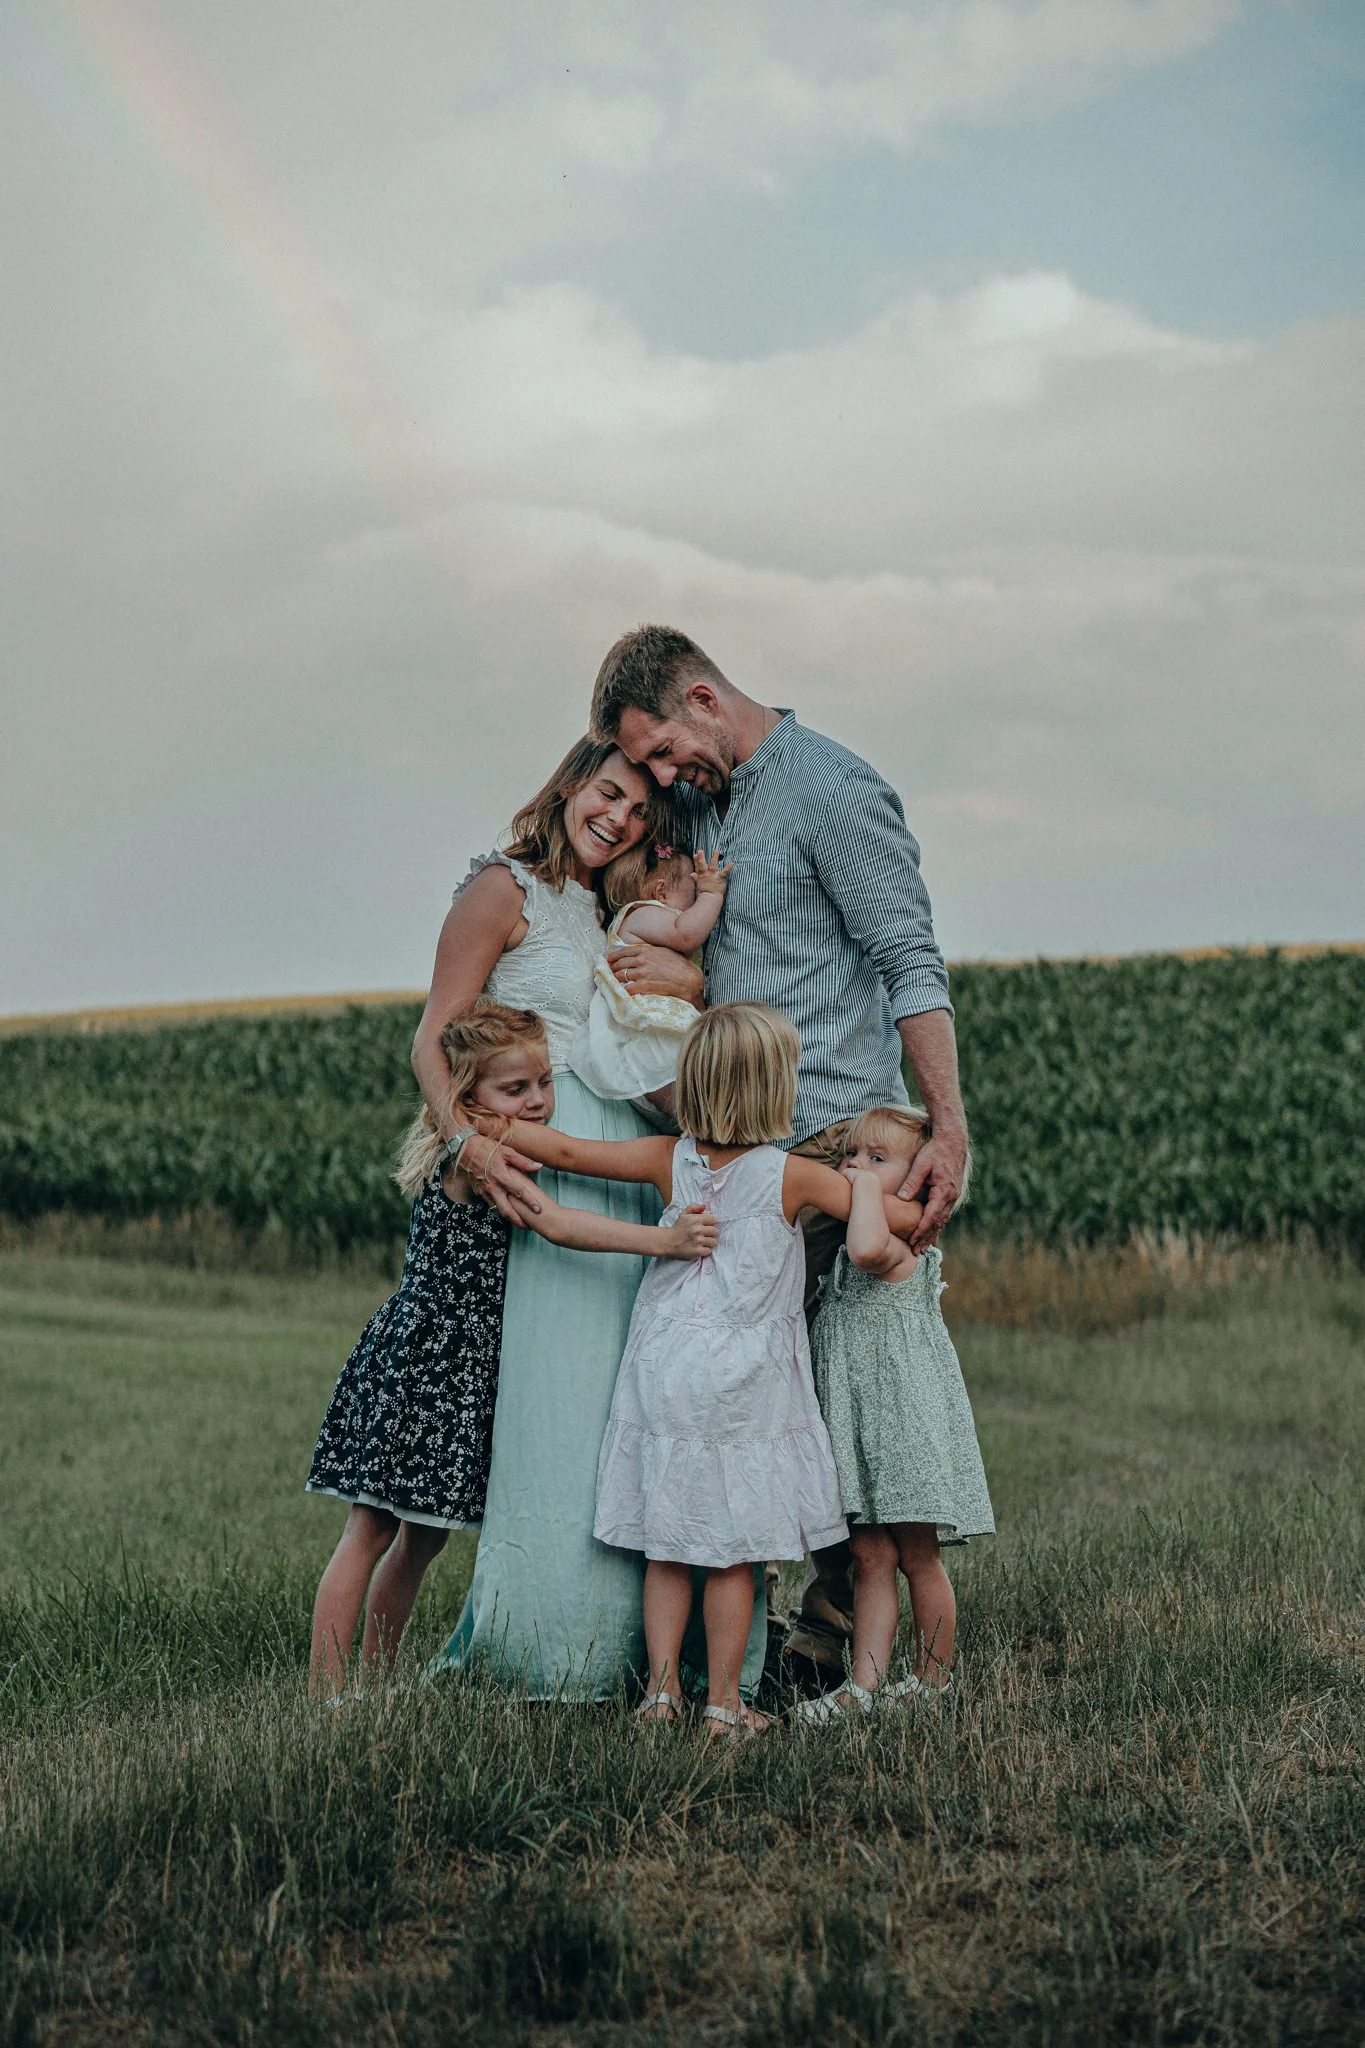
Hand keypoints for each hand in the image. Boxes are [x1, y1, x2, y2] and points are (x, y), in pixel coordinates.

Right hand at [463, 1134, 543, 1224]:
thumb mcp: (506, 1151)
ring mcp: (484, 1191)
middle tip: (529, 1226)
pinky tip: (506, 1211)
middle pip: (507, 1210)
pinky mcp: (478, 1192)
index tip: (539, 1209)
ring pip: (497, 1210)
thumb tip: (539, 1166)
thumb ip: (523, 1161)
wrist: (463, 1149)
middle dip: (518, 1220)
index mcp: (501, 1176)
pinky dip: (499, 1210)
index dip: (530, 1202)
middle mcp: (492, 1187)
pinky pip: (490, 1205)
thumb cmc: (486, 1148)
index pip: (519, 1192)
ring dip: (509, 1218)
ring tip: (519, 1222)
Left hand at [610, 942, 704, 1007]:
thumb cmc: (680, 966)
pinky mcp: (644, 985)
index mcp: (646, 950)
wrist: (689, 980)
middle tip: (609, 972)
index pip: (624, 951)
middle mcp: (642, 960)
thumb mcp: (665, 951)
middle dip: (612, 968)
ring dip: (615, 980)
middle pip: (620, 964)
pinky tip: (621, 992)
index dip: (614, 956)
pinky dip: (623, 990)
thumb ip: (651, 951)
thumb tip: (642, 952)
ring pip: (621, 976)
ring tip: (613, 982)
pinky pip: (627, 988)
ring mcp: (642, 973)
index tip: (609, 959)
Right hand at [663, 1204, 717, 1257]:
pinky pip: (709, 1251)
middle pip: (715, 1231)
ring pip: (714, 1242)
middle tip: (705, 1234)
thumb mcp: (684, 1214)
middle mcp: (698, 1230)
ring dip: (709, 1242)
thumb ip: (694, 1207)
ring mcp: (698, 1241)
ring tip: (703, 1241)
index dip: (711, 1222)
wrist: (668, 1241)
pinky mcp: (697, 1251)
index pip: (714, 1220)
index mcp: (696, 1219)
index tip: (706, 1225)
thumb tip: (705, 1206)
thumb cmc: (678, 1227)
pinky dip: (706, 1250)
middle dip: (711, 1233)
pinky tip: (700, 1248)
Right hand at [692, 849, 731, 896]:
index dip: (696, 861)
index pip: (698, 867)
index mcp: (702, 876)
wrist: (711, 899)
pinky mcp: (720, 879)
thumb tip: (691, 874)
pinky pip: (724, 872)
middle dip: (701, 859)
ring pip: (713, 866)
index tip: (695, 854)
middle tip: (700, 851)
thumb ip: (696, 878)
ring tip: (717, 851)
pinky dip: (728, 868)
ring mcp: (713, 876)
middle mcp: (707, 875)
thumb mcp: (699, 884)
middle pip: (702, 865)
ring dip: (714, 858)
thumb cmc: (706, 891)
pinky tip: (732, 863)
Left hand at [896, 1122, 967, 1250]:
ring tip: (924, 1248)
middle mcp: (951, 1197)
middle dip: (927, 1238)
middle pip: (938, 1223)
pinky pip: (944, 1213)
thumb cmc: (935, 1151)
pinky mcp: (952, 1193)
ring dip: (933, 1234)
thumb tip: (902, 1198)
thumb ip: (912, 1182)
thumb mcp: (921, 1164)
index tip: (912, 1242)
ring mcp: (953, 1196)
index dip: (921, 1231)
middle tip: (916, 1253)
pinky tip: (933, 1231)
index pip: (930, 1217)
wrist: (953, 1141)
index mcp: (944, 1191)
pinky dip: (938, 1224)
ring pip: (942, 1220)